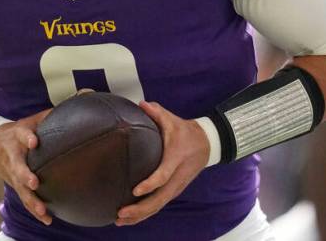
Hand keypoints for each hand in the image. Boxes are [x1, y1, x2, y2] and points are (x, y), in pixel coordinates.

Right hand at [0, 108, 52, 224]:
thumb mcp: (35, 118)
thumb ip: (57, 111)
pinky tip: (47, 219)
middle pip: (17, 167)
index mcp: (18, 136)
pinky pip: (25, 199)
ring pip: (20, 189)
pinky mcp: (15, 185)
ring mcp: (12, 173)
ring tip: (43, 211)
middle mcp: (13, 156)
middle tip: (34, 183)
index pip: (22, 134)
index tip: (34, 142)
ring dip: (31, 201)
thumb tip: (88, 94)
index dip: (27, 138)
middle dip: (24, 176)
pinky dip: (35, 210)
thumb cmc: (24, 130)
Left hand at [115, 101, 209, 225]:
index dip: (150, 184)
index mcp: (175, 159)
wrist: (206, 144)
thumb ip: (156, 112)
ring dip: (140, 216)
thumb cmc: (185, 132)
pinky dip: (145, 214)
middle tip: (120, 213)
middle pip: (159, 199)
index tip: (135, 190)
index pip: (163, 175)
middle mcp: (177, 177)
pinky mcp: (173, 191)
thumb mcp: (172, 120)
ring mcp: (176, 187)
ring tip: (120, 220)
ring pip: (158, 206)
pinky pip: (159, 205)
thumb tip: (141, 104)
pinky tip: (130, 219)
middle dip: (140, 209)